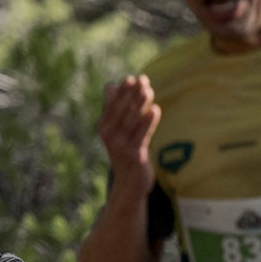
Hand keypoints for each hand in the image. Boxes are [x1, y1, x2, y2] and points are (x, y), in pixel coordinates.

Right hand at [98, 75, 161, 195]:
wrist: (129, 183)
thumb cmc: (125, 151)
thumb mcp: (118, 130)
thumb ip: (116, 109)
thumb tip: (109, 85)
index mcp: (104, 127)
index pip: (113, 105)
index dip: (122, 91)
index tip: (132, 78)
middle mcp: (110, 136)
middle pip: (122, 111)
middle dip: (133, 94)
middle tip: (143, 79)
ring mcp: (121, 146)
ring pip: (132, 121)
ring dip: (141, 104)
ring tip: (150, 90)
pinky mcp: (134, 156)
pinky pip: (142, 136)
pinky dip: (149, 122)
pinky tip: (155, 109)